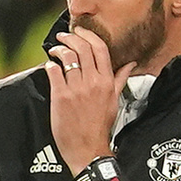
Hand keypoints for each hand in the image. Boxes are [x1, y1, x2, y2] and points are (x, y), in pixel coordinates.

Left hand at [44, 26, 135, 174]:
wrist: (87, 149)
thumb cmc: (100, 126)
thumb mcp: (114, 101)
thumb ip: (120, 80)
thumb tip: (131, 64)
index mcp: (107, 82)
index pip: (100, 49)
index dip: (88, 35)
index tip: (80, 31)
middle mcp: (93, 82)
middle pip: (82, 48)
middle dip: (70, 37)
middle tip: (63, 36)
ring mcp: (76, 89)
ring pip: (67, 56)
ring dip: (59, 49)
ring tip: (55, 50)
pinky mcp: (60, 96)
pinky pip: (54, 71)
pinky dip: (50, 64)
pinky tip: (50, 66)